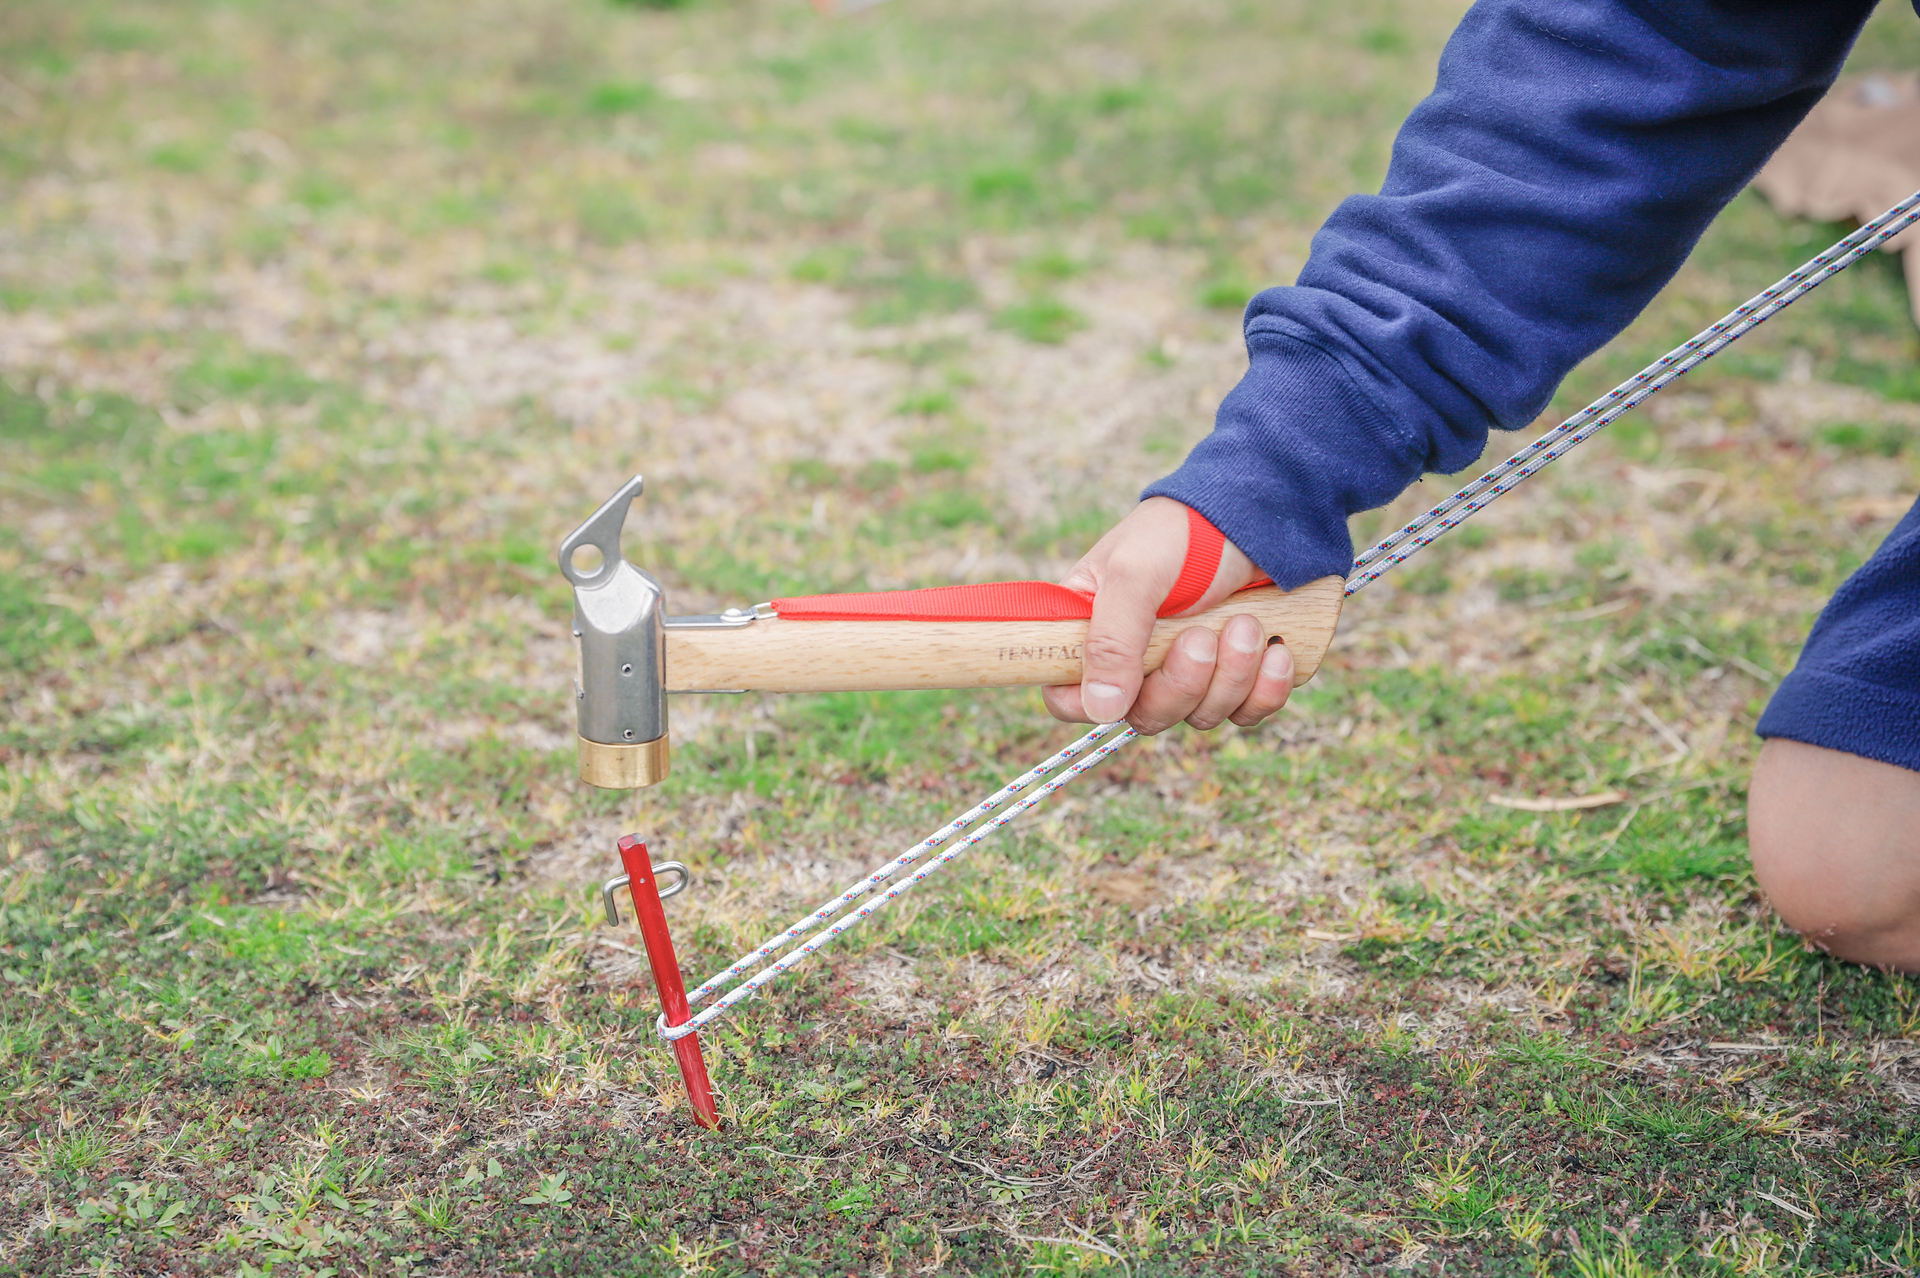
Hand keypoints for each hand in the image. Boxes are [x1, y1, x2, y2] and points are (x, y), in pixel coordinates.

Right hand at [1042, 496, 1295, 732]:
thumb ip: (1111, 642)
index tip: (1129, 683)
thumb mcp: (1134, 575)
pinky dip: (1266, 688)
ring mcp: (1189, 671)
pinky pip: (1247, 712)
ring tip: (1247, 622)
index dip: (1093, 705)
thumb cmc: (1183, 532)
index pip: (1068, 697)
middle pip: (1145, 715)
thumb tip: (1101, 710)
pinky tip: (1276, 649)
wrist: (1258, 513)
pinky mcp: (1237, 675)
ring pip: (1200, 716)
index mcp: (1094, 631)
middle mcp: (1137, 660)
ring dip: (1232, 675)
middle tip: (1203, 636)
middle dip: (1183, 682)